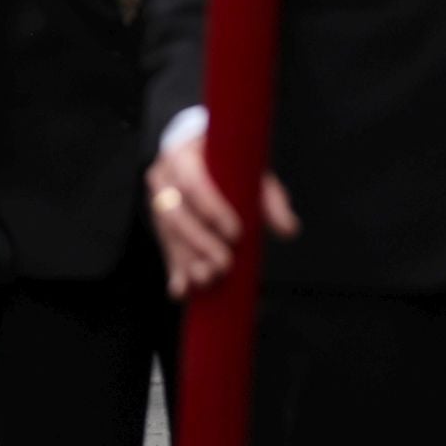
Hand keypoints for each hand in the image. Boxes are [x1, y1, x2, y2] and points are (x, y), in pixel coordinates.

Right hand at [148, 133, 298, 299]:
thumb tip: (288, 229)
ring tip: (206, 280)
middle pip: (175, 214)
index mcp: (182, 156)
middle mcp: (163, 178)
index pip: (192, 184)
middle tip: (224, 264)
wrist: (201, 155)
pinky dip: (174, 270)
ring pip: (168, 234)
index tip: (235, 233)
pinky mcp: (160, 223)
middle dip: (199, 242)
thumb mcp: (252, 172)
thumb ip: (271, 200)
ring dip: (186, 260)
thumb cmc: (229, 162)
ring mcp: (157, 201)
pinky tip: (181, 290)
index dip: (212, 210)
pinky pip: (165, 248)